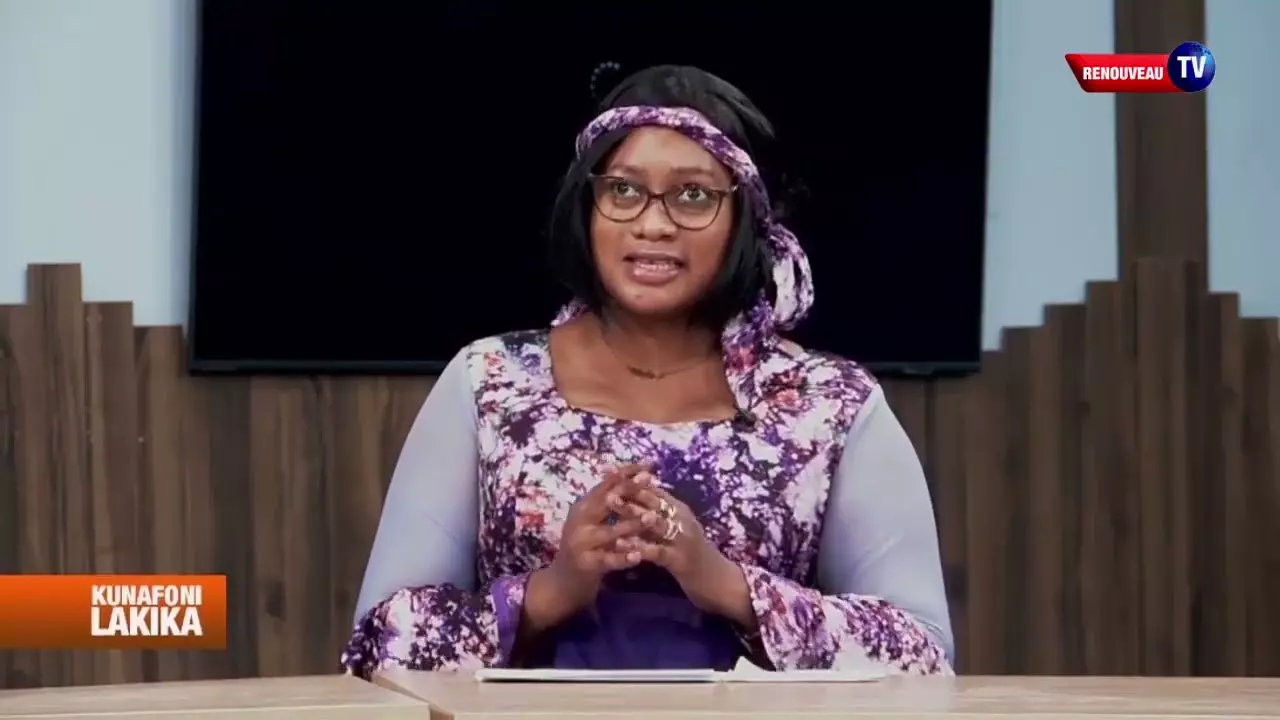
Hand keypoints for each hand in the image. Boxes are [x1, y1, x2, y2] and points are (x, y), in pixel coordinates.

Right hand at [542, 464, 648, 611]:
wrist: (564, 580)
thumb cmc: (586, 545)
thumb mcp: (593, 520)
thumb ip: (609, 502)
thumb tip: (635, 477)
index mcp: (583, 506)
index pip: (606, 485)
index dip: (626, 473)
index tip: (648, 464)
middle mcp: (579, 520)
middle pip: (606, 502)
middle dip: (628, 490)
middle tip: (649, 480)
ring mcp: (581, 542)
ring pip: (609, 531)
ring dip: (631, 524)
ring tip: (651, 518)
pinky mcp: (585, 564)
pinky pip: (608, 560)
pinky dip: (623, 557)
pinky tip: (639, 555)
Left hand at [611, 473, 733, 610]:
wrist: (717, 579)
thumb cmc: (690, 552)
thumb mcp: (674, 528)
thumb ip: (656, 513)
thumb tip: (630, 495)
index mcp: (678, 508)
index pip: (652, 488)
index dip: (630, 478)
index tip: (608, 468)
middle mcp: (681, 518)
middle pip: (653, 501)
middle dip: (629, 491)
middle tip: (606, 483)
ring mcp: (682, 538)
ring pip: (656, 522)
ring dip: (633, 512)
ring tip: (613, 505)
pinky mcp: (681, 560)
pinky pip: (658, 551)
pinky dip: (641, 547)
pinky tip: (624, 546)